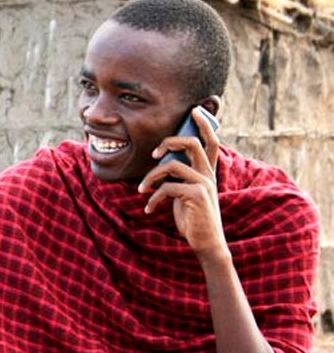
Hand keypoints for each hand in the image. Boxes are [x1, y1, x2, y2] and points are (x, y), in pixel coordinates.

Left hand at [138, 108, 226, 257]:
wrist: (206, 243)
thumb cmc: (192, 218)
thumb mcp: (184, 194)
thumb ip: (178, 178)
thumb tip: (160, 164)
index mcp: (207, 172)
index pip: (211, 142)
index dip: (204, 124)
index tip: (194, 110)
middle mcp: (208, 175)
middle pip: (193, 144)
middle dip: (170, 142)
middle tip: (154, 154)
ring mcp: (204, 184)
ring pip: (172, 165)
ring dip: (151, 177)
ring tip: (142, 190)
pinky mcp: (196, 195)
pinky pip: (167, 187)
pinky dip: (154, 198)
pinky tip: (149, 209)